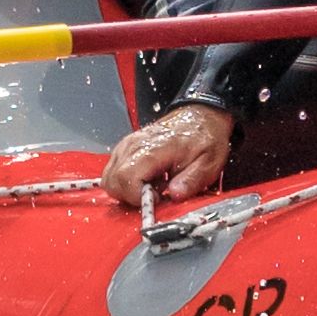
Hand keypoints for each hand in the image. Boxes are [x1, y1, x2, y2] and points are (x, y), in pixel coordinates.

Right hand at [105, 101, 233, 212]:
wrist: (201, 117)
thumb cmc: (203, 137)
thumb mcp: (208, 163)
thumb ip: (191, 181)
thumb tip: (175, 195)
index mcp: (154, 149)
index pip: (126, 179)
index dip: (138, 197)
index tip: (157, 199)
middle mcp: (134, 145)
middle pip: (112, 181)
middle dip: (131, 196)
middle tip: (155, 195)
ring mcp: (128, 144)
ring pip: (109, 177)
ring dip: (127, 189)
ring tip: (152, 186)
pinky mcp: (126, 147)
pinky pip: (114, 170)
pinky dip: (126, 180)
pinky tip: (147, 179)